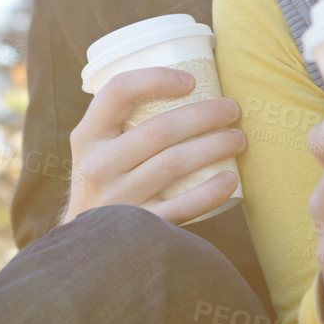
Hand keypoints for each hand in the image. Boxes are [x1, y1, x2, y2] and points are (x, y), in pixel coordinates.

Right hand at [63, 67, 245, 225]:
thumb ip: (122, 122)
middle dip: (205, 115)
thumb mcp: (96, 149)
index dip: (157, 78)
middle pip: (160, 130)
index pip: (118, 91)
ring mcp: (118, 199)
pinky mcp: (139, 227)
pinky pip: (181, 206)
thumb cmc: (104, 182)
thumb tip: (187, 82)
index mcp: (87, 136)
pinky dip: (210, 191)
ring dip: (214, 147)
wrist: (85, 245)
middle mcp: (98, 166)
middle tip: (232, 110)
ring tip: (238, 139)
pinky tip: (230, 179)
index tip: (191, 81)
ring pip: (174, 164)